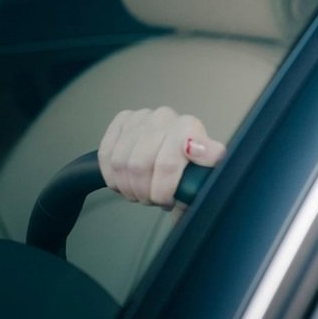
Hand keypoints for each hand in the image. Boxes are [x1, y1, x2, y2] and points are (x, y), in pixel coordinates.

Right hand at [98, 107, 225, 208]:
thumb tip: (204, 156)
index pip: (167, 164)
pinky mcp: (122, 121)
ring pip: (121, 163)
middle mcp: (164, 117)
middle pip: (140, 166)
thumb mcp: (207, 169)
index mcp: (188, 127)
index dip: (164, 190)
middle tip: (154, 200)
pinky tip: (125, 182)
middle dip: (146, 192)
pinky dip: (113, 176)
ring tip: (142, 193)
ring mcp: (141, 118)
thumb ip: (210, 165)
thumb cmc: (191, 163)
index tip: (169, 200)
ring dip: (128, 187)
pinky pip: (107, 155)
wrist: (178, 146)